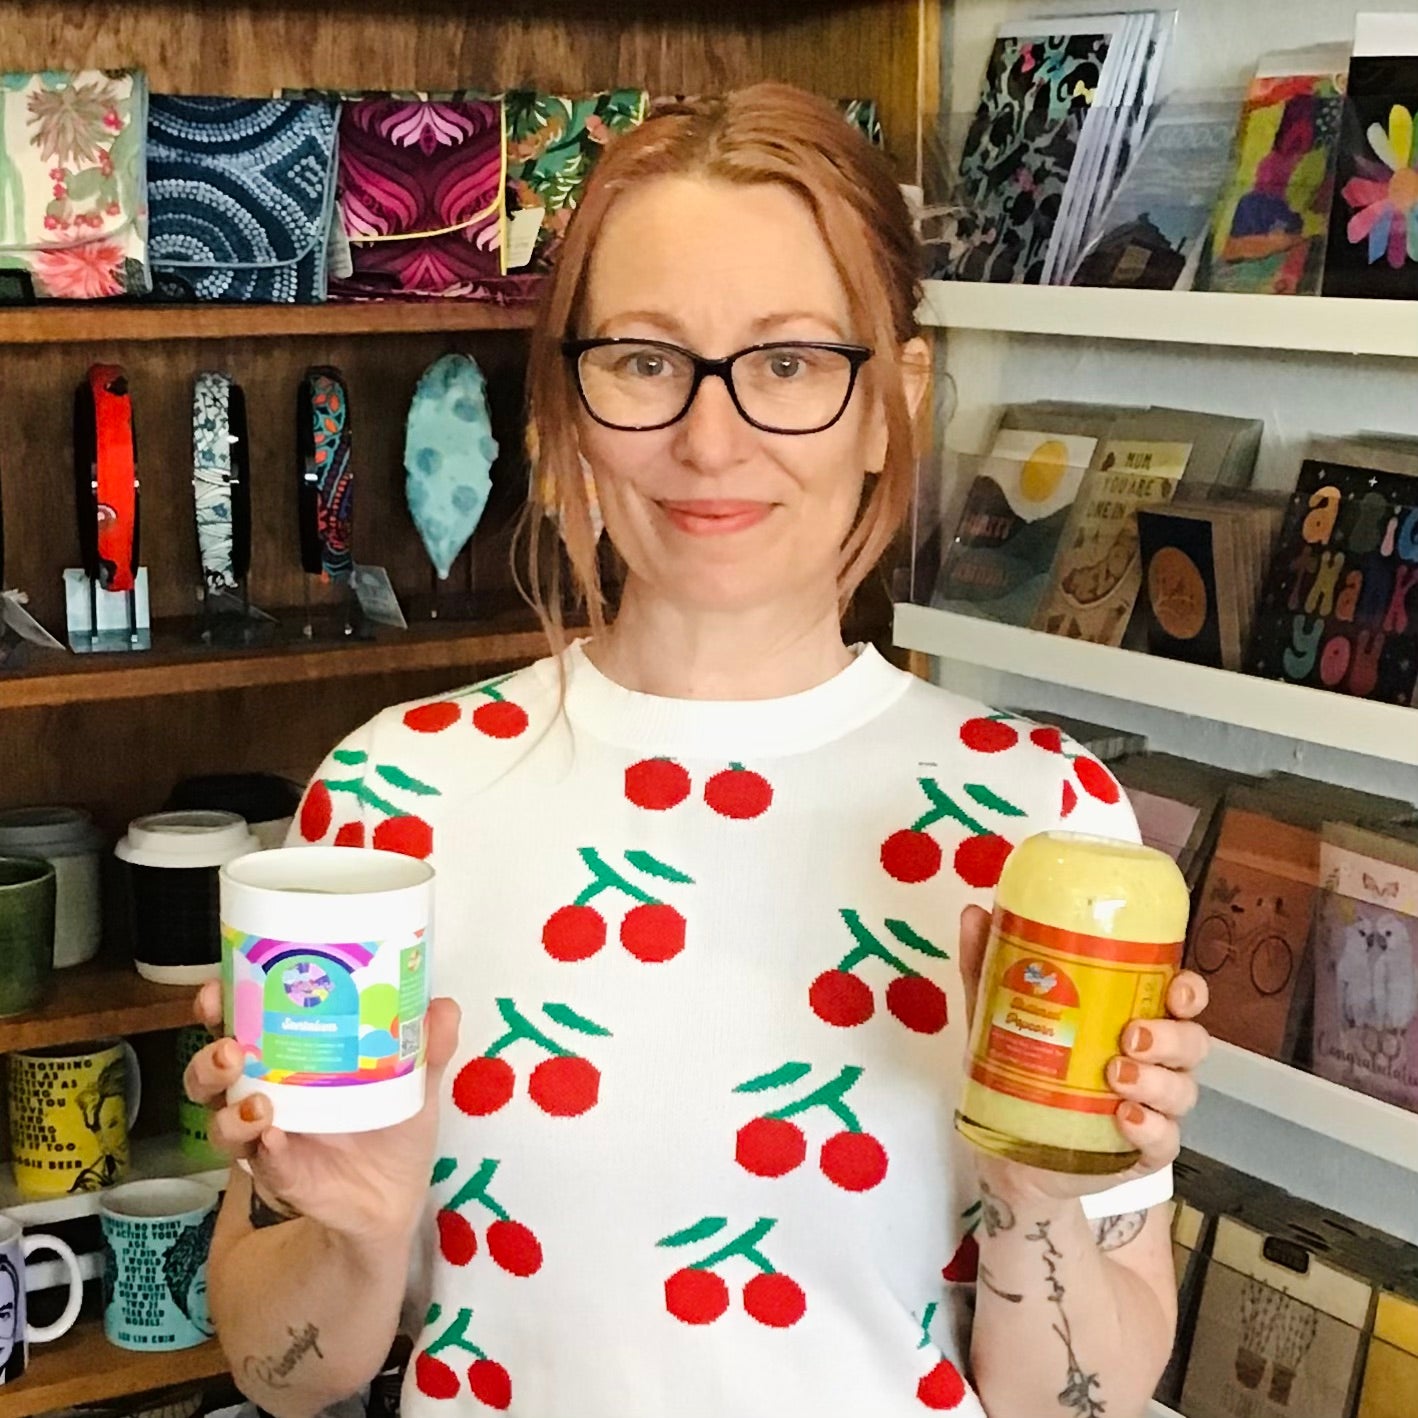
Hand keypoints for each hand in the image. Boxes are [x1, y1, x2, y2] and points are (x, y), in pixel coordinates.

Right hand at [184, 980, 460, 1244]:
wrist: (398, 1194)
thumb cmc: (394, 1125)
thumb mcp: (415, 1079)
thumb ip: (429, 1044)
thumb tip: (443, 1005)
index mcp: (287, 1060)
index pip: (239, 1026)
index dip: (219, 1006)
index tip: (215, 988)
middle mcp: (264, 1095)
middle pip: (212, 1075)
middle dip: (208, 1060)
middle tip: (230, 1047)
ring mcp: (267, 1139)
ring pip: (222, 1122)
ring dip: (231, 1111)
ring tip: (256, 1103)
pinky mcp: (283, 1177)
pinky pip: (263, 1164)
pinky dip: (266, 1150)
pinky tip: (274, 1138)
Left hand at [957, 905, 1209, 1204]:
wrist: (1012, 1152)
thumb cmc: (1022, 1071)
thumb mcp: (999, 1017)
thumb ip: (988, 968)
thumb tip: (973, 913)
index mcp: (1130, 1017)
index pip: (1181, 998)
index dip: (1190, 990)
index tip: (1175, 987)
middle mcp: (1153, 1061)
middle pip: (1192, 1042)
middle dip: (1171, 1036)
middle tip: (1131, 1036)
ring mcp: (1153, 1107)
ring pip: (1183, 1089)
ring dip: (1156, 1080)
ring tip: (1115, 1073)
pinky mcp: (1144, 1151)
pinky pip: (1165, 1140)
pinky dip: (1150, 1128)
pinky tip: (1124, 1117)